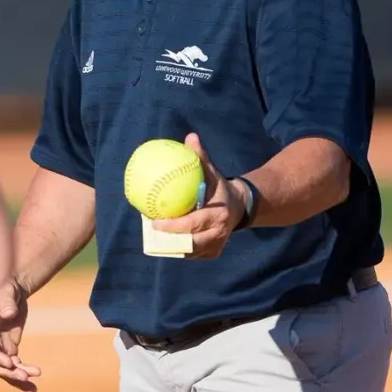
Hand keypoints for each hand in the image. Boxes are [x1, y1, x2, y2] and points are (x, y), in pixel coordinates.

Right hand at [0, 279, 40, 391]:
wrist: (14, 288)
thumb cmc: (5, 286)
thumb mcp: (5, 291)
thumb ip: (6, 302)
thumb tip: (9, 313)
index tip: (11, 363)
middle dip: (9, 372)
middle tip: (26, 376)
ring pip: (3, 368)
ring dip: (17, 378)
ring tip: (33, 388)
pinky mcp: (7, 348)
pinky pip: (14, 365)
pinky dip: (23, 372)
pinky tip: (34, 380)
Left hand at [151, 133, 246, 258]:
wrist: (240, 206)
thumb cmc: (218, 187)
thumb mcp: (212, 171)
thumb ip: (201, 157)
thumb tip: (190, 137)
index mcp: (218, 215)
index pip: (193, 224)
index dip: (173, 226)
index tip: (154, 222)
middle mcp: (219, 233)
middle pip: (191, 243)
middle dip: (169, 240)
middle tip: (151, 231)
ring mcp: (217, 245)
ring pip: (190, 252)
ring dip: (172, 246)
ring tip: (154, 238)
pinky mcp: (213, 252)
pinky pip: (193, 254)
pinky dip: (179, 249)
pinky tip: (164, 242)